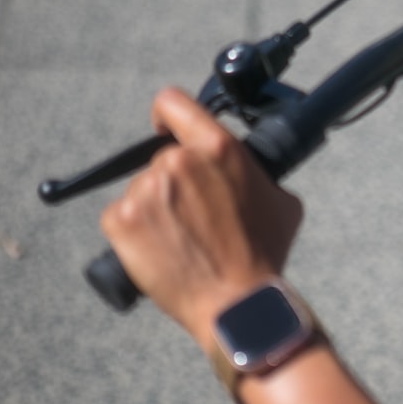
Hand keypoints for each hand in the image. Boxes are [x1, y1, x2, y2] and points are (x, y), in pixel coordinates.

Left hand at [101, 87, 303, 351]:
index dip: (167, 116)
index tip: (166, 130)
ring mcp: (145, 190)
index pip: (173, 102)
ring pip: (143, 190)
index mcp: (218, 148)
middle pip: (163, 158)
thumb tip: (249, 171)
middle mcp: (177, 162)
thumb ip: (257, 173)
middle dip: (176, 184)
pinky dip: (136, 233)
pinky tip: (163, 251)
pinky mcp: (121, 221)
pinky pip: (122, 217)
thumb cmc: (265, 253)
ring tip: (184, 241)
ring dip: (157, 210)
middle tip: (197, 216)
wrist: (237, 302)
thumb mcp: (281, 201)